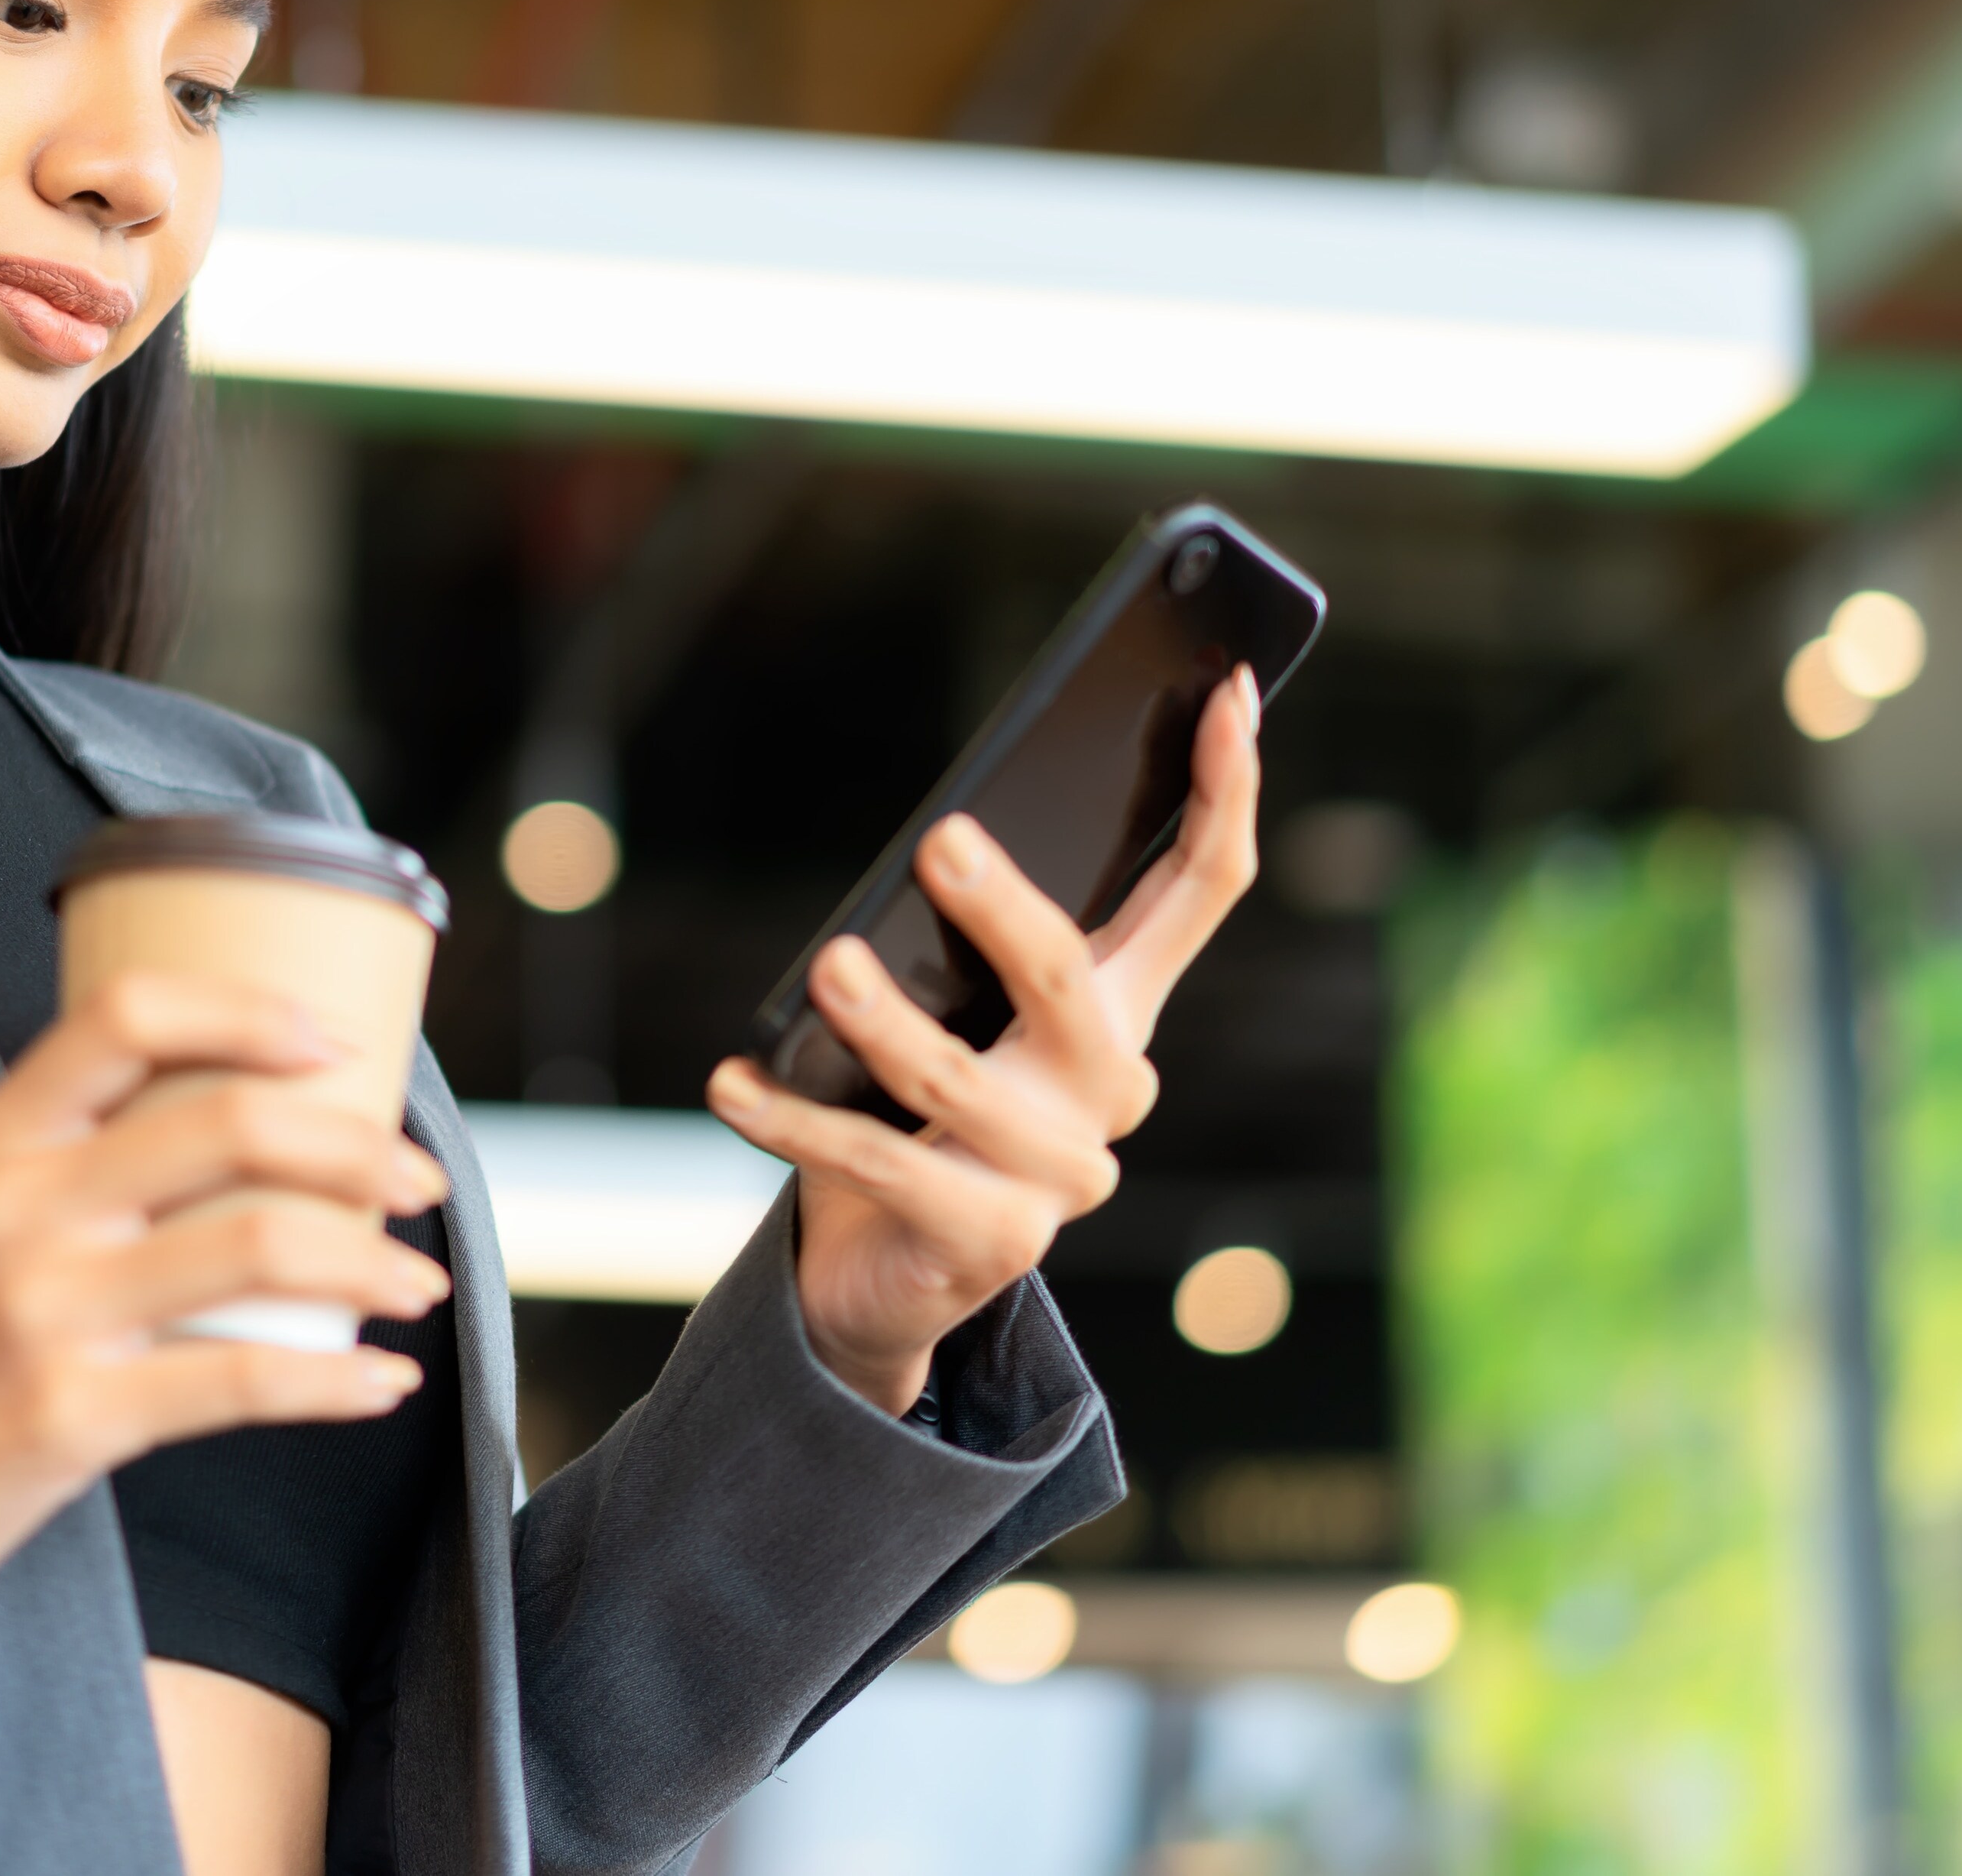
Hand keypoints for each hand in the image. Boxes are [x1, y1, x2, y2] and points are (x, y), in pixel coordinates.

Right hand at [0, 974, 452, 1639]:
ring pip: (258, 1245)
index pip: (128, 1014)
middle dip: (359, 1146)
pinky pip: (241, 1382)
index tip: (336, 1044)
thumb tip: (253, 1122)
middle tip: (422, 1179)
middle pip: (229, 1123)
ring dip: (372, 1260)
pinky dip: (337, 1382)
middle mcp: (16, 1206)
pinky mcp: (67, 1417)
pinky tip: (383, 1382)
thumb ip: (79, 1159)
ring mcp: (41, 1311)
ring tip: (421, 1282)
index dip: (248, 1009)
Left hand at [708, 666, 1263, 1414]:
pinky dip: (792, 1118)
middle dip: (1006, 908)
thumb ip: (965, 935)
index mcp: (1120, 1008)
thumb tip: (933, 837)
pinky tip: (731, 1083)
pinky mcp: (986, 1240)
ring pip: (963, 1082)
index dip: (1227, 788)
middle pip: (1074, 979)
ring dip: (886, 1023)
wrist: (887, 1277)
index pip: (1202, 887)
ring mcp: (1057, 1175)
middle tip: (940, 840)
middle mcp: (1110, 1088)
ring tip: (830, 969)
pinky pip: (876, 1163)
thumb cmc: (918, 1111)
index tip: (1230, 685)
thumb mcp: (959, 1009)